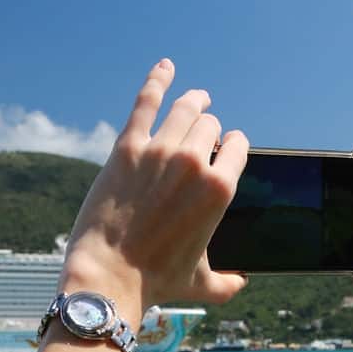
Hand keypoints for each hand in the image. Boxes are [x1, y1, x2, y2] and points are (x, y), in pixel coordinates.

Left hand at [61, 59, 248, 310]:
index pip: (237, 145)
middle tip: (202, 131)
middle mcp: (194, 163)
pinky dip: (158, 79)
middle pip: (210, 124)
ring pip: (185, 108)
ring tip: (195, 97)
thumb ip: (227, 282)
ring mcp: (159, 151)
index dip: (231, 145)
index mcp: (220, 188)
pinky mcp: (127, 147)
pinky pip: (147, 101)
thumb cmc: (157, 281)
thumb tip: (242, 282)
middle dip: (209, 128)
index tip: (224, 147)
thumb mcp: (201, 284)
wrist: (111, 275)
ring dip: (194, 100)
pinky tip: (166, 67)